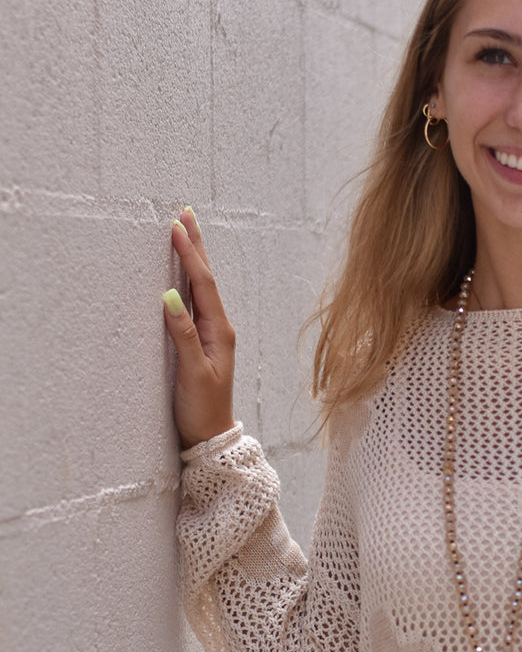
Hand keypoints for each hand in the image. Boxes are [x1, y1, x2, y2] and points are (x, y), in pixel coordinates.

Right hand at [162, 207, 236, 449]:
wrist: (210, 437)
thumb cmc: (202, 408)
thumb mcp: (192, 372)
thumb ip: (183, 334)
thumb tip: (170, 296)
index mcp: (220, 331)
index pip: (202, 283)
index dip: (189, 254)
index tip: (176, 226)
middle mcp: (218, 328)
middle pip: (205, 279)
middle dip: (195, 246)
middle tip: (186, 214)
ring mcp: (211, 335)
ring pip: (200, 288)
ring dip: (192, 260)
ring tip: (186, 233)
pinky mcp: (201, 344)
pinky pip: (195, 303)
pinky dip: (187, 282)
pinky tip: (181, 275)